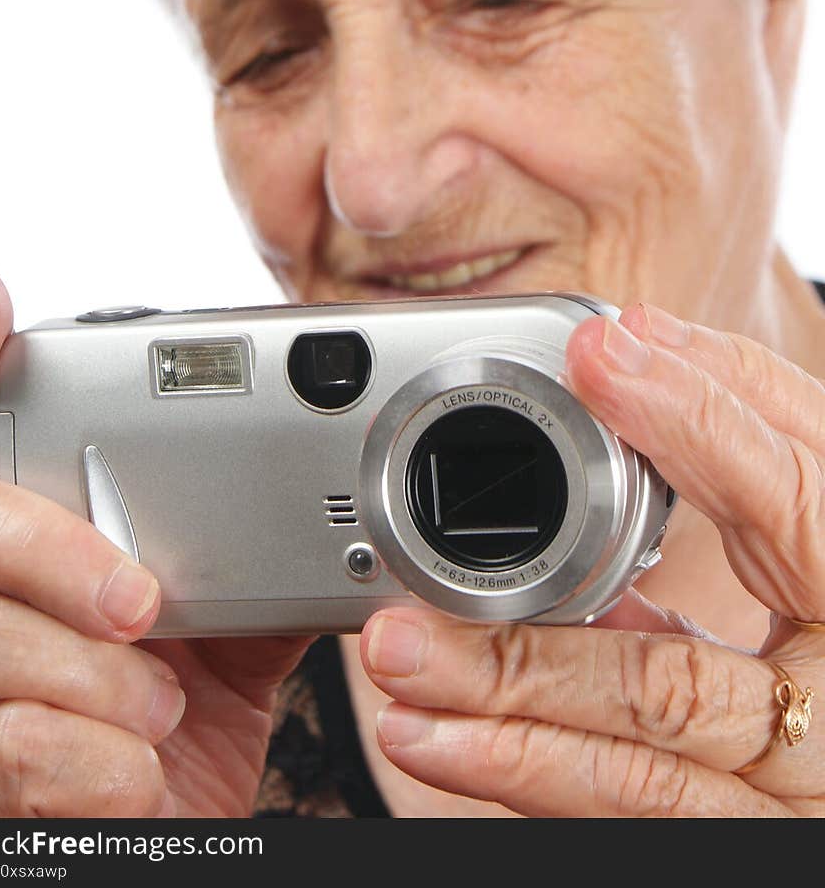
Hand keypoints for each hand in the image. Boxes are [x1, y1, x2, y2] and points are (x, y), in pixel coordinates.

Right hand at [0, 263, 309, 816]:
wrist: (175, 852)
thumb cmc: (180, 738)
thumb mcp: (227, 633)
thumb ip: (248, 553)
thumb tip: (327, 480)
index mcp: (20, 548)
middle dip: (43, 544)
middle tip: (139, 595)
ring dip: (89, 670)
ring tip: (160, 699)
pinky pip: (5, 747)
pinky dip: (97, 760)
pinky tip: (133, 772)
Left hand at [358, 303, 824, 816]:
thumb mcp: (811, 527)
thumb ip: (734, 455)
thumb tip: (630, 343)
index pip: (791, 496)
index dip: (696, 419)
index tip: (596, 352)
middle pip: (676, 682)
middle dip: (534, 644)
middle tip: (412, 607)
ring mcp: (789, 795)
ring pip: (637, 772)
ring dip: (500, 713)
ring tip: (398, 662)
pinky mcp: (734, 842)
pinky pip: (627, 816)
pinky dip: (524, 772)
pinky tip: (434, 739)